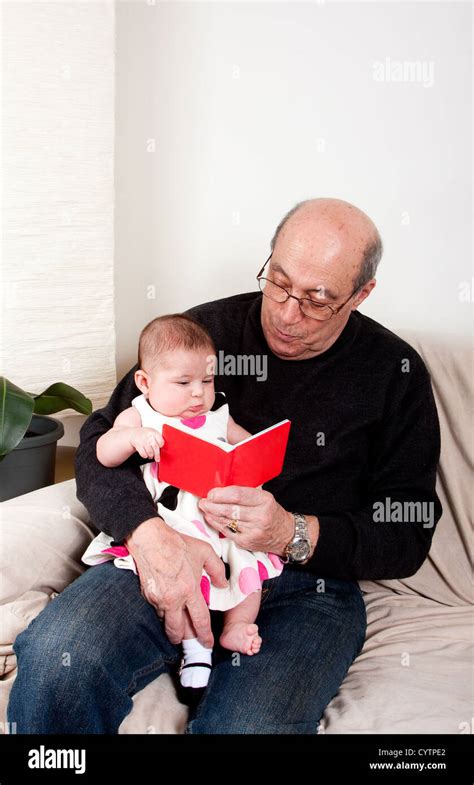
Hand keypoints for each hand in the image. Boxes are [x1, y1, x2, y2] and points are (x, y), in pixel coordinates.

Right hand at [125, 517, 227, 646]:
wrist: (150, 539)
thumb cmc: (177, 544)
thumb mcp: (205, 552)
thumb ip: (217, 570)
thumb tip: (222, 585)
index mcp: (189, 590)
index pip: (200, 620)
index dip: (205, 636)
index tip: (207, 643)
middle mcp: (173, 599)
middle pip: (179, 630)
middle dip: (185, 639)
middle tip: (191, 643)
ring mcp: (158, 599)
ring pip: (166, 623)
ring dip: (173, 628)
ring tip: (179, 631)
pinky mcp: (148, 596)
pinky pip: (157, 611)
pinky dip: (164, 614)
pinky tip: (169, 611)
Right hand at [129, 427, 163, 460]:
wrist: (133, 434)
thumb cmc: (144, 434)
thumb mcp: (152, 433)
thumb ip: (157, 439)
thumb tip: (163, 449)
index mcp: (153, 432)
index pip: (161, 441)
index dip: (161, 445)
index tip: (160, 447)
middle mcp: (148, 436)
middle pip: (155, 447)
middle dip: (157, 455)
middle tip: (157, 458)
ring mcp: (143, 440)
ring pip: (150, 452)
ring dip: (151, 456)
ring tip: (151, 456)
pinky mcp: (138, 445)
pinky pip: (143, 454)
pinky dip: (145, 456)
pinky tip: (145, 455)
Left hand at [198, 486, 294, 554]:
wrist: (284, 534)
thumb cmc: (271, 512)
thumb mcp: (264, 498)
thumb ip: (245, 493)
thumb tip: (221, 490)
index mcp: (265, 500)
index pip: (238, 495)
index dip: (221, 494)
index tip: (211, 493)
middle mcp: (260, 516)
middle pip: (230, 509)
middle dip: (213, 504)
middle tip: (203, 501)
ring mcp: (253, 531)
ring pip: (227, 521)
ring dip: (212, 514)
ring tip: (204, 508)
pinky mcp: (247, 542)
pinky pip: (227, 532)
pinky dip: (217, 524)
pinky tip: (211, 518)